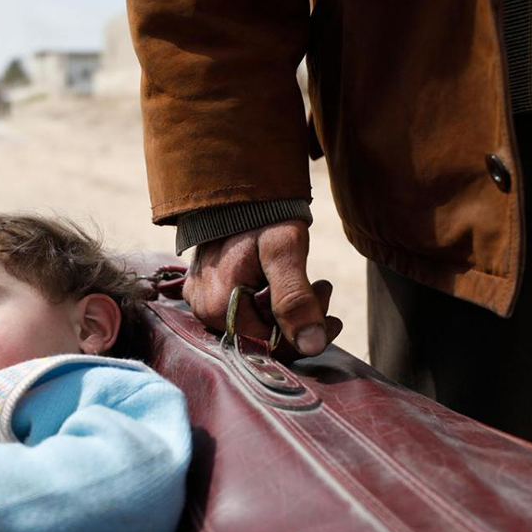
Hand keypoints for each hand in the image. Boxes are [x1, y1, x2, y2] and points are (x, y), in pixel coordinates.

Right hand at [184, 221, 341, 355]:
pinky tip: (285, 282)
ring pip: (255, 325)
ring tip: (312, 283)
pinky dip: (270, 302)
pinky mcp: (203, 290)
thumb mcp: (285, 251)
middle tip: (323, 288)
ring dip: (289, 310)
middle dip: (300, 319)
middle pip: (263, 337)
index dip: (305, 334)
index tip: (330, 310)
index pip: (270, 346)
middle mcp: (203, 311)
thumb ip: (296, 299)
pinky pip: (243, 311)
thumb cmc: (260, 214)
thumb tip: (311, 346)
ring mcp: (200, 301)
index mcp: (219, 307)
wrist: (234, 185)